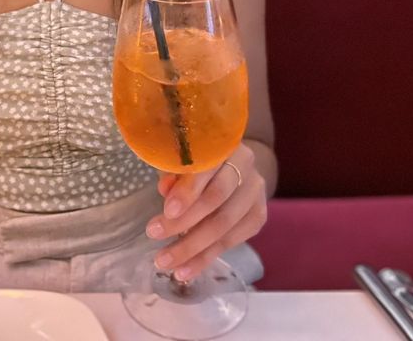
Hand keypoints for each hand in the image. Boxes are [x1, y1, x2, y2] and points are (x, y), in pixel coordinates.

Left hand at [145, 142, 266, 281]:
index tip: (166, 211)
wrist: (232, 164)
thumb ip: (173, 171)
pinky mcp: (258, 216)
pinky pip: (231, 242)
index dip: (188, 191)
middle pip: (217, 199)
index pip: (208, 168)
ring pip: (224, 226)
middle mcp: (246, 166)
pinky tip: (184, 270)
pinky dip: (205, 258)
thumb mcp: (182, 158)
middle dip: (184, 222)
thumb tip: (165, 190)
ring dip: (192, 248)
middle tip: (155, 235)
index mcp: (225, 143)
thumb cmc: (198, 158)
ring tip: (164, 261)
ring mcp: (256, 192)